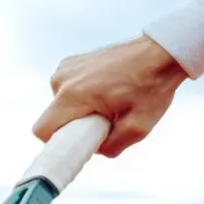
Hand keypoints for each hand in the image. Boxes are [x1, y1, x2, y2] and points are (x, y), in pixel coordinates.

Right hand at [34, 36, 184, 156]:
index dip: (58, 144)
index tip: (79, 146)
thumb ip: (111, 147)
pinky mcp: (72, 62)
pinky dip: (84, 97)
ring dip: (82, 111)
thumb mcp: (138, 128)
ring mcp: (66, 67)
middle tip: (107, 122)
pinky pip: (69, 90)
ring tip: (112, 103)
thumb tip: (94, 150)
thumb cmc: (152, 87)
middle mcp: (62, 79)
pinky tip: (108, 91)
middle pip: (54, 118)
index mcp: (73, 94)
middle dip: (76, 127)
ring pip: (62, 105)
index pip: (43, 130)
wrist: (160, 53)